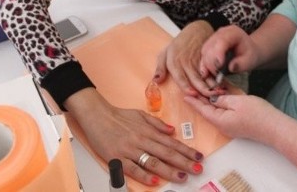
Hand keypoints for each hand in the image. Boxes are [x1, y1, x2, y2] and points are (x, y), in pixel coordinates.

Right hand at [65, 88, 203, 186]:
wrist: (96, 115)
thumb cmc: (118, 116)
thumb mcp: (140, 114)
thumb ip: (157, 123)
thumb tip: (173, 130)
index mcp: (149, 131)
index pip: (172, 142)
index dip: (187, 151)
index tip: (199, 157)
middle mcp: (142, 140)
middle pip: (167, 153)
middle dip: (184, 162)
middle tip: (198, 169)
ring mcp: (130, 149)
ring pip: (153, 162)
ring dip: (169, 171)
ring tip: (182, 177)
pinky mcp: (118, 158)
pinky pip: (133, 168)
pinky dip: (144, 176)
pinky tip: (155, 181)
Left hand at [153, 20, 214, 96]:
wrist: (197, 30)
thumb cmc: (180, 44)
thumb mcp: (165, 53)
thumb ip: (160, 68)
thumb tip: (156, 81)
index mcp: (174, 62)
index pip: (180, 77)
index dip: (186, 86)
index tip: (192, 94)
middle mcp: (187, 62)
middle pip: (195, 79)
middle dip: (203, 90)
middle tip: (208, 99)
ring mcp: (198, 61)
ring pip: (205, 76)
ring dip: (212, 86)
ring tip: (217, 94)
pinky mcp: (208, 60)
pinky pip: (212, 71)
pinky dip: (217, 79)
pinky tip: (222, 86)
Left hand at [184, 93, 277, 139]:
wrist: (275, 128)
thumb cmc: (258, 115)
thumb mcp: (237, 102)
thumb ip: (223, 99)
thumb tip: (213, 98)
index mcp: (220, 120)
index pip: (202, 109)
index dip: (194, 101)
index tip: (185, 94)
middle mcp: (223, 126)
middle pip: (208, 111)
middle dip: (201, 99)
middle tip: (192, 88)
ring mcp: (231, 126)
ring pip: (217, 112)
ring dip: (211, 101)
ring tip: (204, 90)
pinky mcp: (238, 125)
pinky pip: (225, 113)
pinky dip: (221, 104)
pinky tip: (220, 96)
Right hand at [199, 25, 258, 82]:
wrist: (248, 51)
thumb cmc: (250, 55)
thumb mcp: (250, 60)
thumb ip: (242, 64)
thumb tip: (231, 67)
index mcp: (233, 33)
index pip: (222, 41)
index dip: (218, 53)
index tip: (219, 67)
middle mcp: (221, 33)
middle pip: (210, 46)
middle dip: (211, 62)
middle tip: (217, 75)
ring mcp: (213, 38)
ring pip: (204, 51)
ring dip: (207, 64)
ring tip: (215, 75)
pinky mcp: (209, 45)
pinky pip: (203, 55)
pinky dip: (204, 65)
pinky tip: (206, 74)